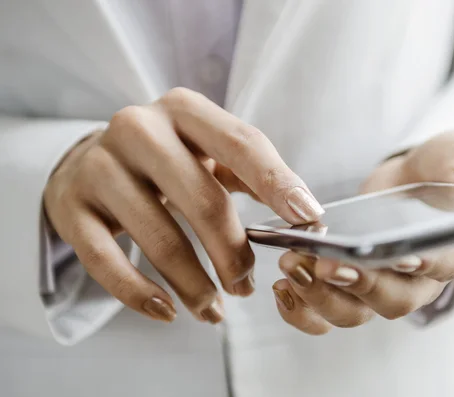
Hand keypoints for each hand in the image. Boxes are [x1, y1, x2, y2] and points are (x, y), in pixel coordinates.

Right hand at [44, 87, 323, 323]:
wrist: (91, 162)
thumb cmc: (167, 161)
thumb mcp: (207, 152)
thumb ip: (252, 175)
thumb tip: (306, 216)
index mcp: (184, 110)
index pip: (241, 144)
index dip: (278, 183)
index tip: (309, 218)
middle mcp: (139, 129)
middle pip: (202, 200)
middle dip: (233, 253)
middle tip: (246, 287)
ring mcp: (100, 166)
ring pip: (158, 238)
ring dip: (195, 285)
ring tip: (215, 310)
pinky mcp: (71, 206)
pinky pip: (106, 262)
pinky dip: (140, 294)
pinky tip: (167, 312)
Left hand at [272, 130, 453, 333]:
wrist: (413, 181)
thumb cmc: (445, 169)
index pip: (446, 264)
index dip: (424, 264)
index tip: (402, 256)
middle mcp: (421, 279)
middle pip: (394, 299)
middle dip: (359, 284)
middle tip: (326, 263)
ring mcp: (383, 286)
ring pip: (356, 311)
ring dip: (322, 296)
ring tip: (293, 267)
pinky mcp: (351, 285)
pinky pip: (327, 312)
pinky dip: (303, 309)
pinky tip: (282, 286)